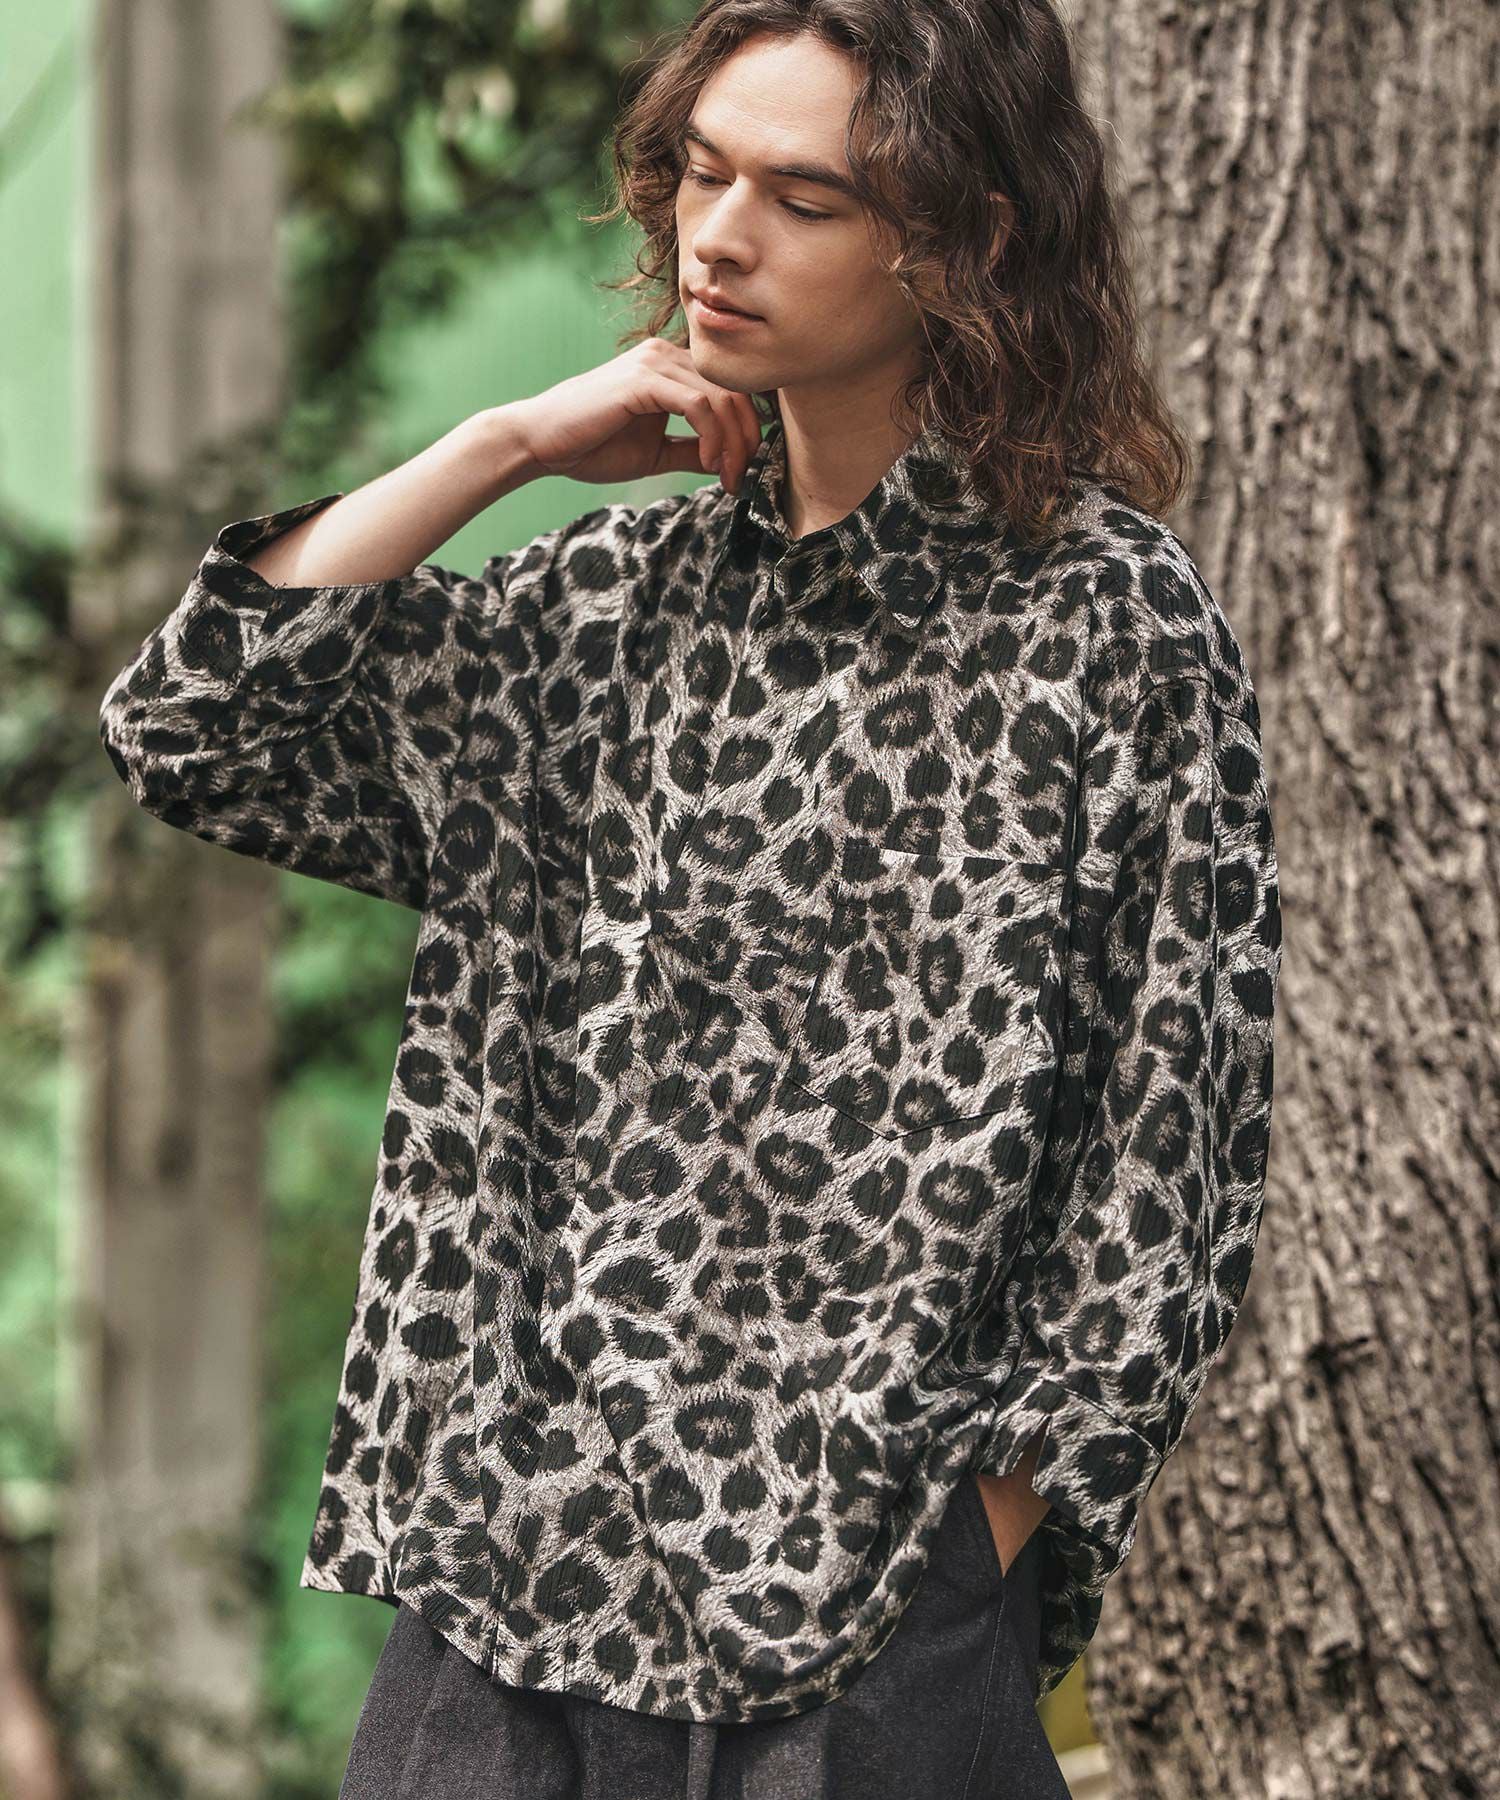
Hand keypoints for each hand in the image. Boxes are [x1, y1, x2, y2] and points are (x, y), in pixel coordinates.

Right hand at [509, 338, 763, 493]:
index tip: (740, 472)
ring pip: (721, 397)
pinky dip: (712, 436)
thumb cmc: (590, 446)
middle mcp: (666, 355)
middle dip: (746, 439)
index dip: (747, 430)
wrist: (541, 442)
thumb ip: (691, 451)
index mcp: (671, 367)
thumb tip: (728, 461)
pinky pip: (698, 405)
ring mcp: (655, 362)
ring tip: (726, 476)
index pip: (729, 389)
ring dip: (733, 443)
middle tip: (740, 478)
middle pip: (734, 390)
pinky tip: (707, 463)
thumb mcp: (655, 452)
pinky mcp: (643, 379)